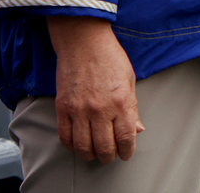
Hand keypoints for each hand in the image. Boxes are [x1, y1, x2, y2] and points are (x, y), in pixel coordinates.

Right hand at [46, 16, 141, 162]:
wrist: (84, 42)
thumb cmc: (110, 58)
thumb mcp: (130, 80)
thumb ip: (133, 108)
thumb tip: (137, 129)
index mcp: (121, 102)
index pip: (125, 137)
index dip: (127, 150)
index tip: (126, 153)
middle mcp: (100, 109)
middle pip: (104, 147)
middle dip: (109, 156)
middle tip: (110, 155)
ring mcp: (79, 110)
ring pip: (83, 147)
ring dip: (90, 154)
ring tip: (94, 152)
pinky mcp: (63, 108)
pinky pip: (65, 137)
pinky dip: (72, 145)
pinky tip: (78, 143)